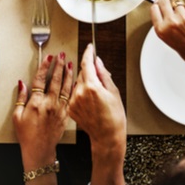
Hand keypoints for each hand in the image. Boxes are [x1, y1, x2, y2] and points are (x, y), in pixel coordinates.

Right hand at [13, 52, 73, 169]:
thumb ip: (20, 98)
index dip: (44, 67)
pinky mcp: (65, 115)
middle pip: (55, 80)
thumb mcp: (17, 116)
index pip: (41, 79)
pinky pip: (70, 98)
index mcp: (36, 103)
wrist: (39, 150)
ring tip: (70, 64)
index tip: (48, 58)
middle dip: (58, 66)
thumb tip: (22, 84)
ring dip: (68, 74)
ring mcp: (59, 109)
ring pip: (65, 87)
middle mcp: (49, 104)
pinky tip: (75, 82)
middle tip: (61, 56)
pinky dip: (73, 88)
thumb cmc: (27, 135)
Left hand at [68, 44, 125, 159]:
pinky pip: (74, 94)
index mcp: (92, 87)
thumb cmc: (114, 117)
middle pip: (82, 73)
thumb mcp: (113, 92)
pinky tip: (90, 103)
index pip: (86, 63)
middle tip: (100, 82)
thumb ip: (103, 74)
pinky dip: (80, 94)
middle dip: (90, 73)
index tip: (89, 48)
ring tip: (96, 97)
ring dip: (85, 84)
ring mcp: (73, 101)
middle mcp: (79, 93)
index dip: (88, 53)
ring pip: (77, 84)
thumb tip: (97, 62)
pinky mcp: (70, 108)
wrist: (107, 136)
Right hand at [150, 0, 184, 83]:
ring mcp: (183, 18)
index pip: (154, 9)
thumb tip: (165, 14)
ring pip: (178, 3)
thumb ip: (166, 27)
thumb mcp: (171, 41)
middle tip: (170, 5)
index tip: (159, 5)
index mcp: (162, 31)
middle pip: (164, 1)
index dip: (158, 6)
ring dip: (182, 9)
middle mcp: (171, 23)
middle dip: (167, 2)